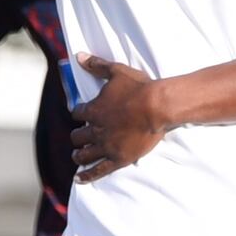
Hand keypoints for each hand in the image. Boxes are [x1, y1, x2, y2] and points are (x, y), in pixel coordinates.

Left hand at [70, 55, 172, 179]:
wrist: (158, 106)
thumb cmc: (139, 88)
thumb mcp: (116, 72)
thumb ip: (97, 65)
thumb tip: (78, 56)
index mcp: (93, 110)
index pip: (78, 113)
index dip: (79, 114)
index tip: (81, 114)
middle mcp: (96, 130)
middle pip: (78, 137)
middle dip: (78, 137)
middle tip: (79, 138)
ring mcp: (106, 146)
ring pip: (84, 154)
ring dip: (79, 155)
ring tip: (77, 156)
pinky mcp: (117, 159)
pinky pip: (98, 170)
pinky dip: (87, 176)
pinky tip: (79, 179)